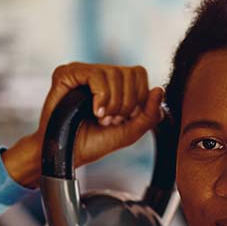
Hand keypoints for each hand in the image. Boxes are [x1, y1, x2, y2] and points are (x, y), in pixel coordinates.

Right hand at [4, 63, 164, 186]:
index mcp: (115, 83)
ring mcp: (83, 72)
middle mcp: (100, 73)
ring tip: (101, 118)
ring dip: (112, 103)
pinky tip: (94, 111)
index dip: (138, 99)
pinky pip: (96, 75)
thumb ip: (150, 114)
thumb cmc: (94, 143)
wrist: (68, 154)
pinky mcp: (67, 73)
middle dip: (126, 103)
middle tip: (111, 120)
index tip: (124, 119)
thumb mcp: (130, 132)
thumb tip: (159, 89)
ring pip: (114, 73)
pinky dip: (101, 96)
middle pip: (130, 72)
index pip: (139, 74)